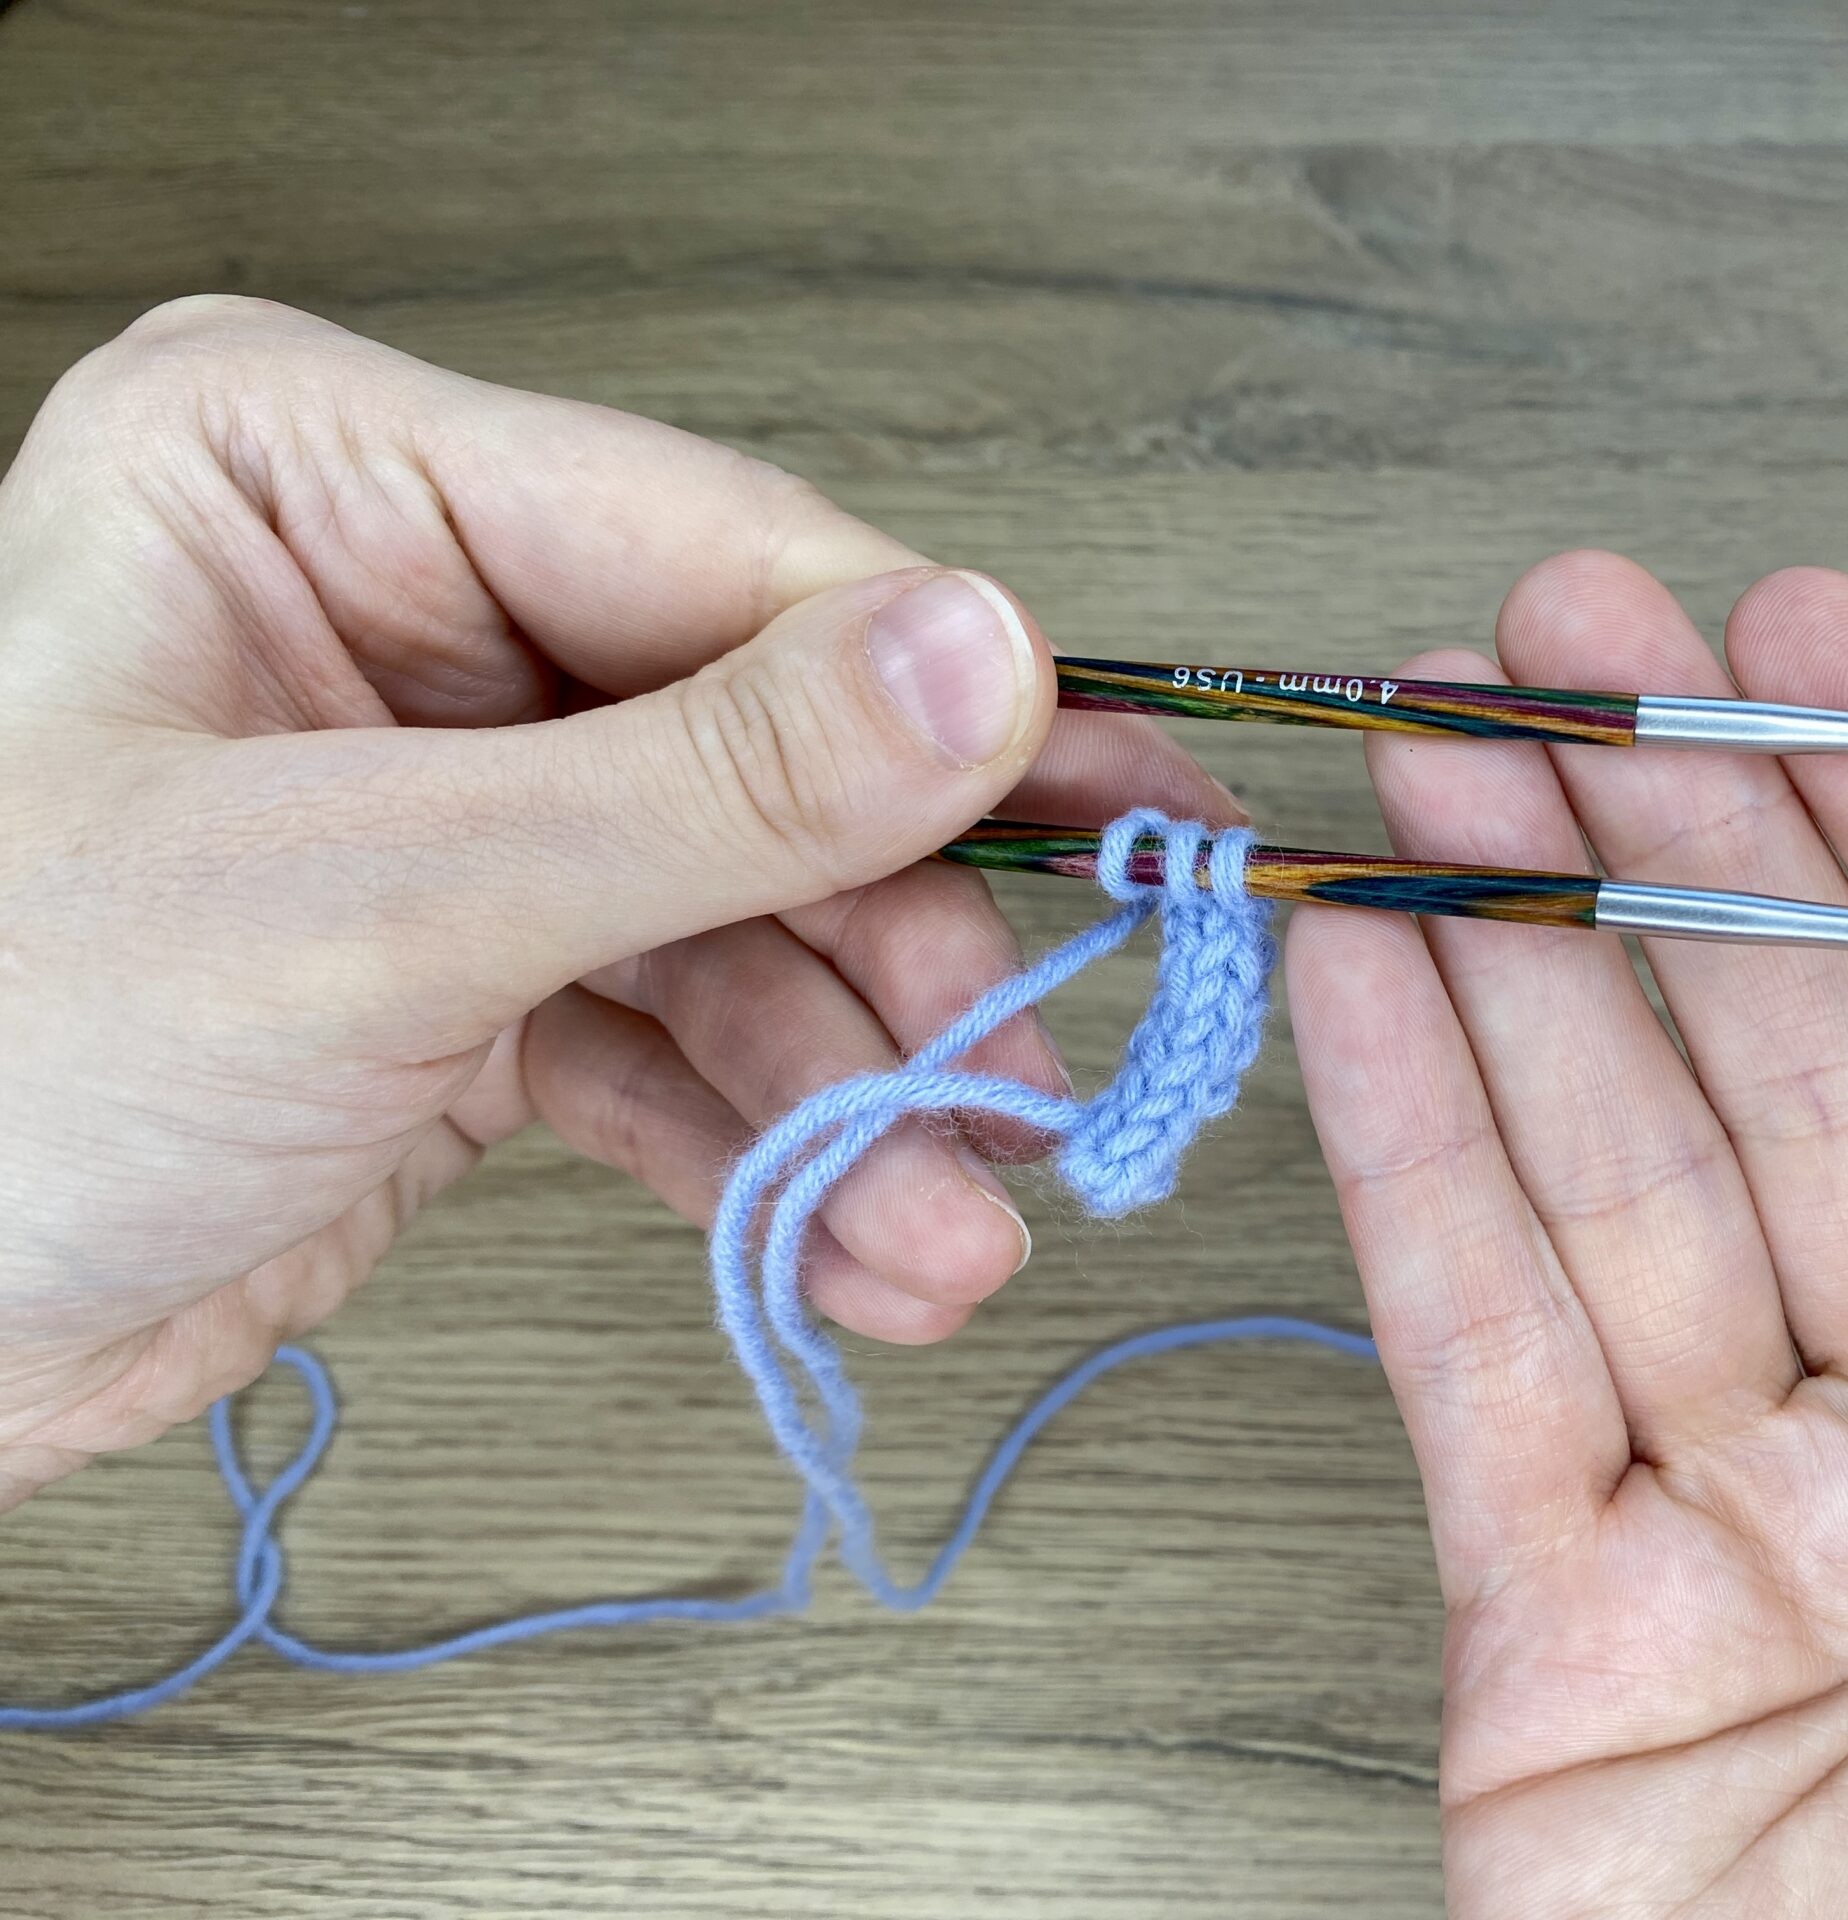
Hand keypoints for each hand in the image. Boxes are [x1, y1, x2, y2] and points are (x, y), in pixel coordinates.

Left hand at [0, 297, 1234, 1504]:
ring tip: (945, 1217)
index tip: (1096, 806)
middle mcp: (395, 617)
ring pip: (740, 920)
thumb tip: (982, 660)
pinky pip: (676, 1036)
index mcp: (318, 480)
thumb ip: (704, 785)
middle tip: (1018, 1067)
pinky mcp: (473, 973)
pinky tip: (859, 1239)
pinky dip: (772, 1150)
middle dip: (890, 948)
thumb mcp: (363, 900)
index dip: (925, 694)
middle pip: (760, 749)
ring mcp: (447, 803)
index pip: (715, 550)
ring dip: (855, 1091)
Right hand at [1286, 554, 1847, 1913]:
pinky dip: (1404, 1155)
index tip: (1813, 637)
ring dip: (1510, 948)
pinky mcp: (1560, 1644)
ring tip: (1422, 752)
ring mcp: (1748, 1531)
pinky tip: (1360, 977)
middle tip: (1557, 643)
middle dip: (1666, 834)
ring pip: (1614, 1173)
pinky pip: (1473, 1352)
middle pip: (1794, 1069)